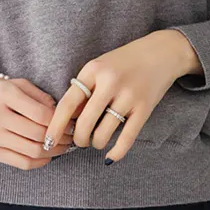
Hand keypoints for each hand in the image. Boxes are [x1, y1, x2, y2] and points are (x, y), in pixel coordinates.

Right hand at [0, 77, 75, 169]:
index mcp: (4, 94)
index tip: (72, 122)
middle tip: (72, 136)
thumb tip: (61, 113)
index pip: (40, 113)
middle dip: (61, 137)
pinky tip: (48, 155)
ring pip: (32, 150)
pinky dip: (40, 161)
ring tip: (63, 146)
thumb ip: (40, 96)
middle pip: (38, 133)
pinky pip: (22, 163)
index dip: (60, 120)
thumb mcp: (17, 85)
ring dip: (54, 151)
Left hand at [43, 31, 193, 162]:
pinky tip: (109, 157)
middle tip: (79, 141)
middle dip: (78, 139)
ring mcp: (128, 95)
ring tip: (96, 141)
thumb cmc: (124, 62)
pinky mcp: (144, 108)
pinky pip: (126, 138)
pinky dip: (115, 152)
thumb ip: (84, 89)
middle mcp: (110, 82)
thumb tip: (67, 121)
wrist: (161, 52)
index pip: (67, 103)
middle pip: (84, 123)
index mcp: (93, 70)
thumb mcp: (100, 66)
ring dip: (95, 143)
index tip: (48, 141)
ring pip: (103, 133)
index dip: (55, 126)